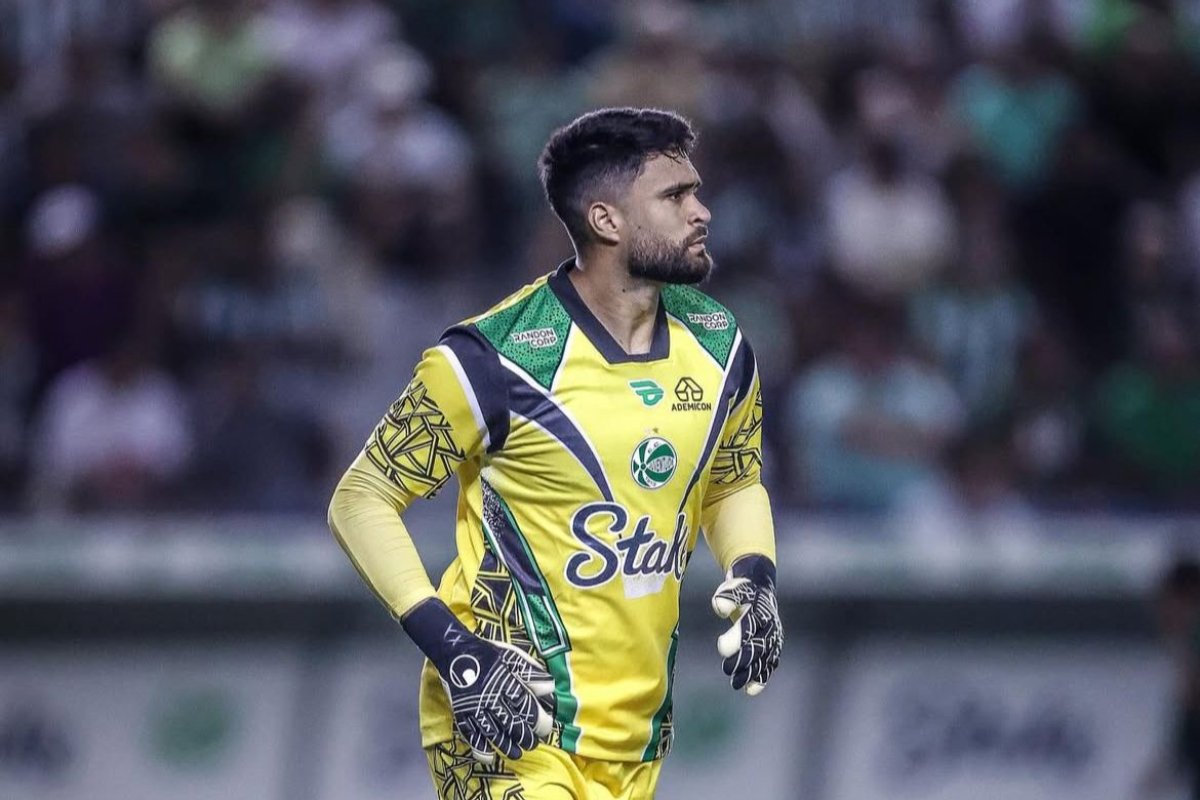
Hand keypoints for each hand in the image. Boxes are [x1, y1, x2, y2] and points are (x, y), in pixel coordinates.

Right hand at [403, 599, 554, 762]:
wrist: (455, 651)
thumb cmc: (488, 653)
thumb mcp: (513, 656)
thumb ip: (531, 672)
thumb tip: (551, 689)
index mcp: (505, 681)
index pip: (525, 706)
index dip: (538, 721)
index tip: (546, 728)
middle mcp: (490, 696)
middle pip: (511, 723)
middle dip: (525, 737)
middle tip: (533, 743)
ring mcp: (474, 706)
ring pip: (493, 732)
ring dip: (506, 746)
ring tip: (516, 753)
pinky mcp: (461, 713)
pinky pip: (470, 734)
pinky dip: (479, 747)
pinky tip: (489, 756)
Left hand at [711, 555, 781, 694]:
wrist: (761, 593)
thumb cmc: (743, 593)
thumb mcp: (733, 589)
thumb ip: (726, 597)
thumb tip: (720, 607)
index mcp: (760, 611)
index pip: (749, 626)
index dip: (737, 638)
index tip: (722, 647)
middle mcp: (770, 627)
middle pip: (758, 647)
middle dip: (743, 660)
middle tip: (727, 669)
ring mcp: (773, 640)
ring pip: (764, 659)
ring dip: (751, 672)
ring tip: (736, 684)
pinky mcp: (773, 650)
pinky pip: (769, 666)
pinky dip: (761, 678)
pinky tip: (750, 689)